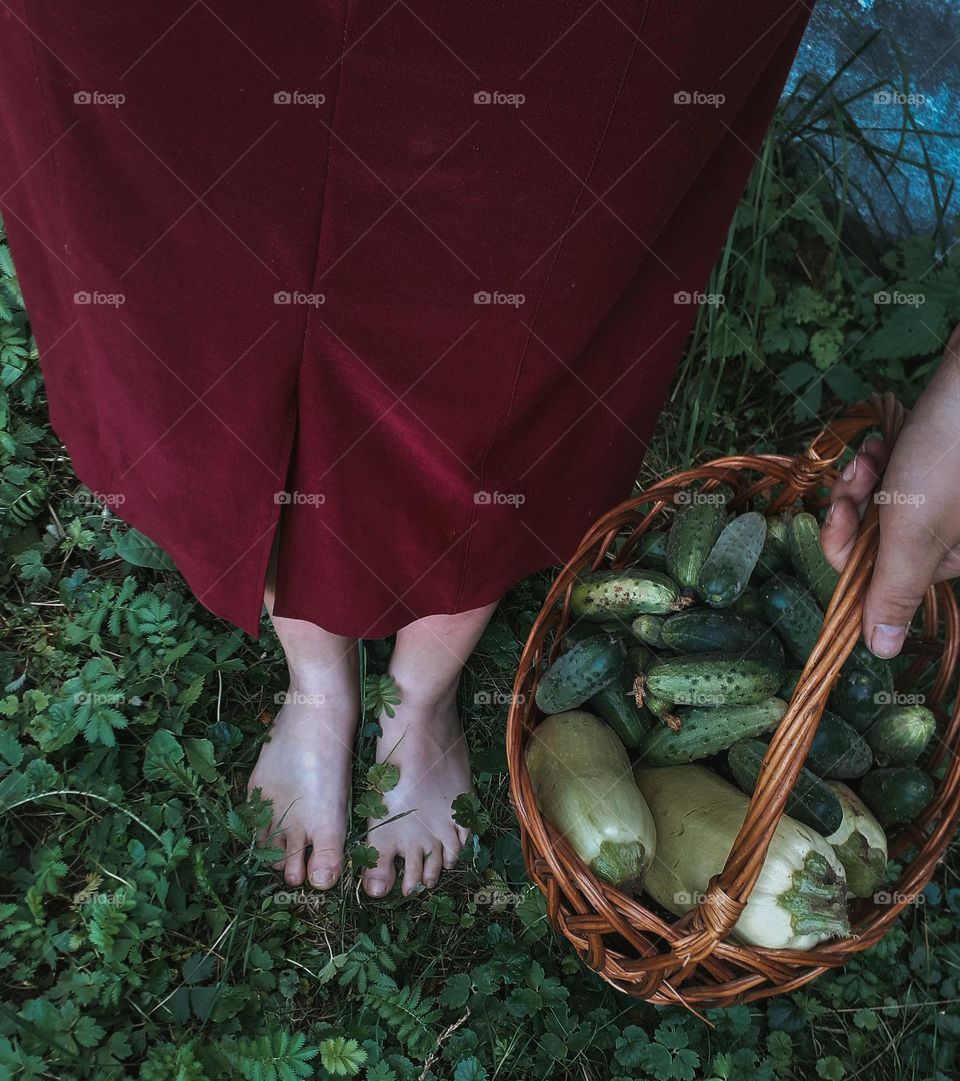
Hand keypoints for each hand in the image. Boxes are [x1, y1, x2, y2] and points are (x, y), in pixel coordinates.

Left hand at [821, 325, 959, 658]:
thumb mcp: (914, 531)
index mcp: (951, 560)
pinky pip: (890, 475)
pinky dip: (877, 459)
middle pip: (872, 539)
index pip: (876, 577)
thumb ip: (894, 591)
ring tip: (872, 455)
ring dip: (861, 480)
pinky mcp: (937, 464)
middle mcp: (951, 535)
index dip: (847, 547)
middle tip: (857, 479)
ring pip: (876, 504)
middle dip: (853, 508)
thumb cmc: (950, 456)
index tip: (842, 515)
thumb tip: (882, 653)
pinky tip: (880, 442)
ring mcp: (943, 498)